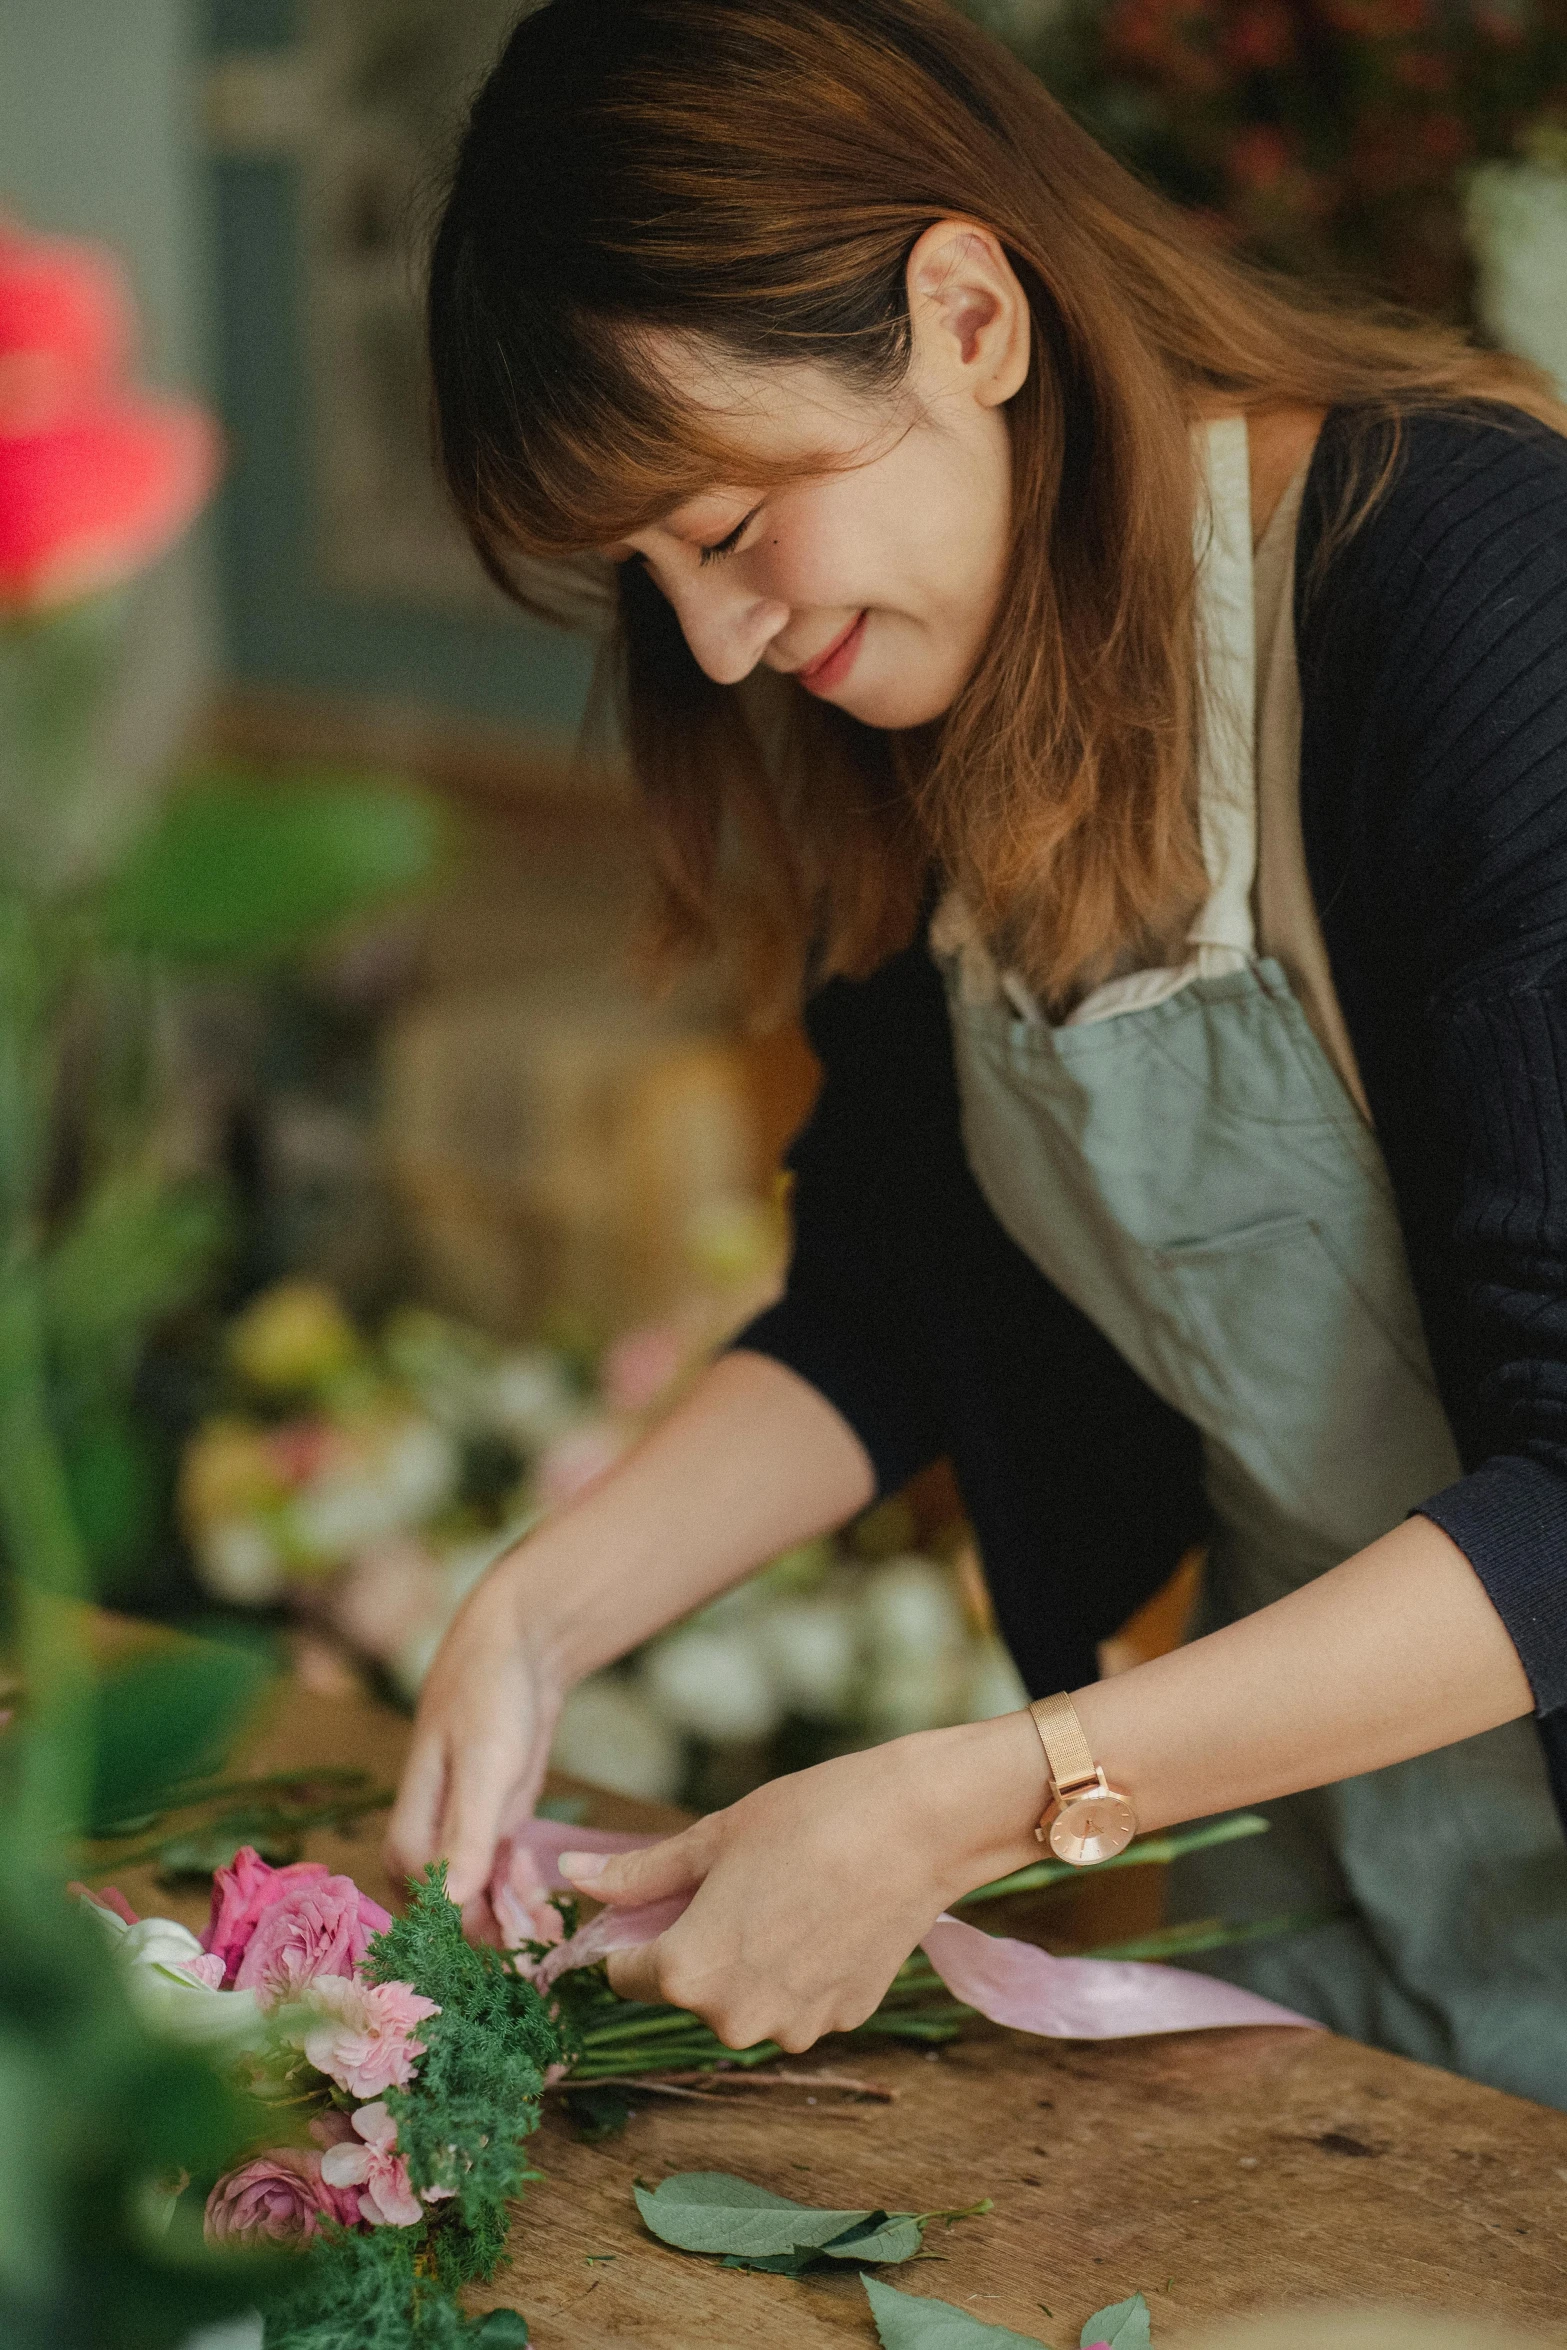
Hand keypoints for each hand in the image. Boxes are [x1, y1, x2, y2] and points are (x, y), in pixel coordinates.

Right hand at [384, 1556, 561, 1937]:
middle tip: (547, 1934)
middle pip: (456, 1918)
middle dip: (501, 1934)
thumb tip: (449, 1901)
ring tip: (553, 1920)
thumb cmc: (489, 1695)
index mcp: (410, 1835)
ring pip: (482, 1907)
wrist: (519, 1644)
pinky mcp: (492, 1832)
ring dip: (516, 1920)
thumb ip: (467, 1832)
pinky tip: (549, 1906)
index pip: (433, 1912)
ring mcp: (462, 1841)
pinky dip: (523, 1898)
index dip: (475, 1935)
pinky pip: (502, 1884)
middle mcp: (428, 1847)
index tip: (520, 1943)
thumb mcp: (485, 1764)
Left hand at [559, 1713, 1044, 2052]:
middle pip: (685, 1988)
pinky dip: (796, 1967)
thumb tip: (570, 1878)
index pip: (624, 1974)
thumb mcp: (710, 1838)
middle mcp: (736, 2019)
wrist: (917, 1825)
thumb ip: (637, 1875)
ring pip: (741, 1998)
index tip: (660, 1895)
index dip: (633, 1932)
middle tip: (733, 1881)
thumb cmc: (807, 1819)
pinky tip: (822, 1914)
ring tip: (783, 1892)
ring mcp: (795, 2028)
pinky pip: (793, 2000)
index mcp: (688, 1974)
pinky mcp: (842, 2021)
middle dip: (693, 1943)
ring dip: (746, 1959)